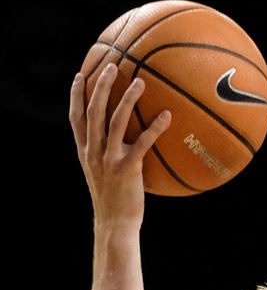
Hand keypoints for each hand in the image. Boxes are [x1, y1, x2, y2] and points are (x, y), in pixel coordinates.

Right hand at [69, 63, 170, 228]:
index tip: (80, 75)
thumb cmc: (114, 200)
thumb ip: (107, 155)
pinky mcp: (127, 169)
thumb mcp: (103, 174)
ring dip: (126, 99)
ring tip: (140, 81)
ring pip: (114, 121)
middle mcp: (92, 152)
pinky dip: (155, 128)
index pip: (75, 117)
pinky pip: (142, 143)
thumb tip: (124, 140)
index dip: (75, 95)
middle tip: (111, 66)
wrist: (115, 223)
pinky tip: (167, 116)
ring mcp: (108, 159)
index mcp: (84, 151)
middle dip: (100, 86)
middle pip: (92, 111)